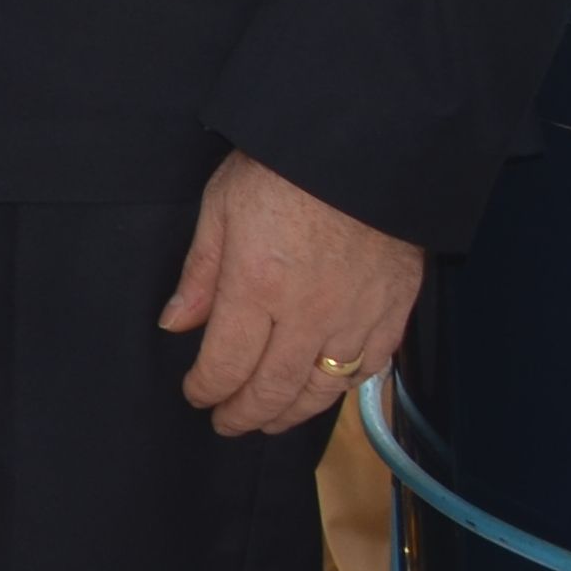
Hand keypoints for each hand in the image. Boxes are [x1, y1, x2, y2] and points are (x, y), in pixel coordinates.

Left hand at [164, 149, 423, 436]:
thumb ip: (201, 273)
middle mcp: (307, 313)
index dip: (207, 389)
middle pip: (272, 388)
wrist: (367, 147)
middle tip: (227, 423)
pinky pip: (368, 367)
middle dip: (244, 414)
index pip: (226, 364)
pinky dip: (343, 386)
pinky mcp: (393, 310)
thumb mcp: (221, 207)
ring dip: (291, 412)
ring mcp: (355, 316)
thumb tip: (176, 323)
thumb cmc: (284, 168)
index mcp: (257, 287)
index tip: (196, 395)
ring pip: (322, 388)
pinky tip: (324, 388)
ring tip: (269, 420)